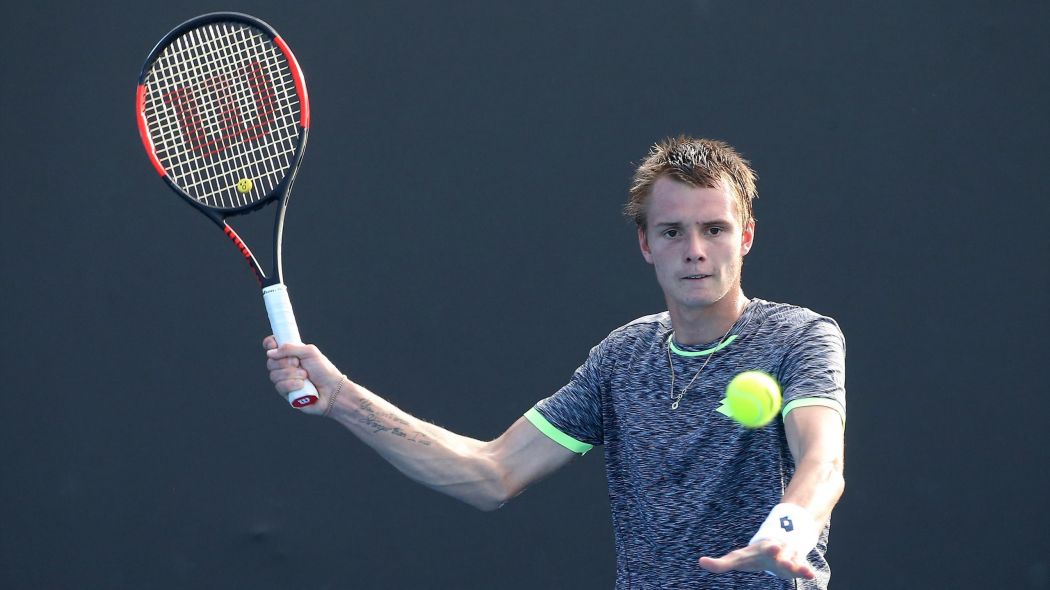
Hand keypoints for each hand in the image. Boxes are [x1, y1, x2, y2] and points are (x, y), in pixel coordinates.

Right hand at [263, 336, 345, 415]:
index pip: (272, 346)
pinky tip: (302, 386)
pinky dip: (292, 384)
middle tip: (298, 363)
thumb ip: (290, 348)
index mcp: (291, 354)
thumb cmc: (324, 370)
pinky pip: (279, 387)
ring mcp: (284, 380)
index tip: (273, 344)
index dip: (269, 344)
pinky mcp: (286, 393)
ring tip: (305, 376)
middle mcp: (285, 366)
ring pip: (274, 375)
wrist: (332, 390)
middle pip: (270, 362)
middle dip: (285, 362)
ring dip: (291, 374)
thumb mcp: (309, 352)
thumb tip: (270, 352)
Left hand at [698, 539, 815, 579]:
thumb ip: (720, 564)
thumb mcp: (738, 559)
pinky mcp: (796, 566)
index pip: (761, 550)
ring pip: (792, 560)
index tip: (769, 546)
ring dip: (794, 564)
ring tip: (798, 568)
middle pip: (778, 552)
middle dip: (779, 552)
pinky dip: (805, 571)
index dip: (767, 548)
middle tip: (777, 550)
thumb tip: (700, 562)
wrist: (778, 545)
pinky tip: (810, 574)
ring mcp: (787, 558)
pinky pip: (802, 568)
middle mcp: (775, 551)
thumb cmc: (754, 556)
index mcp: (760, 550)